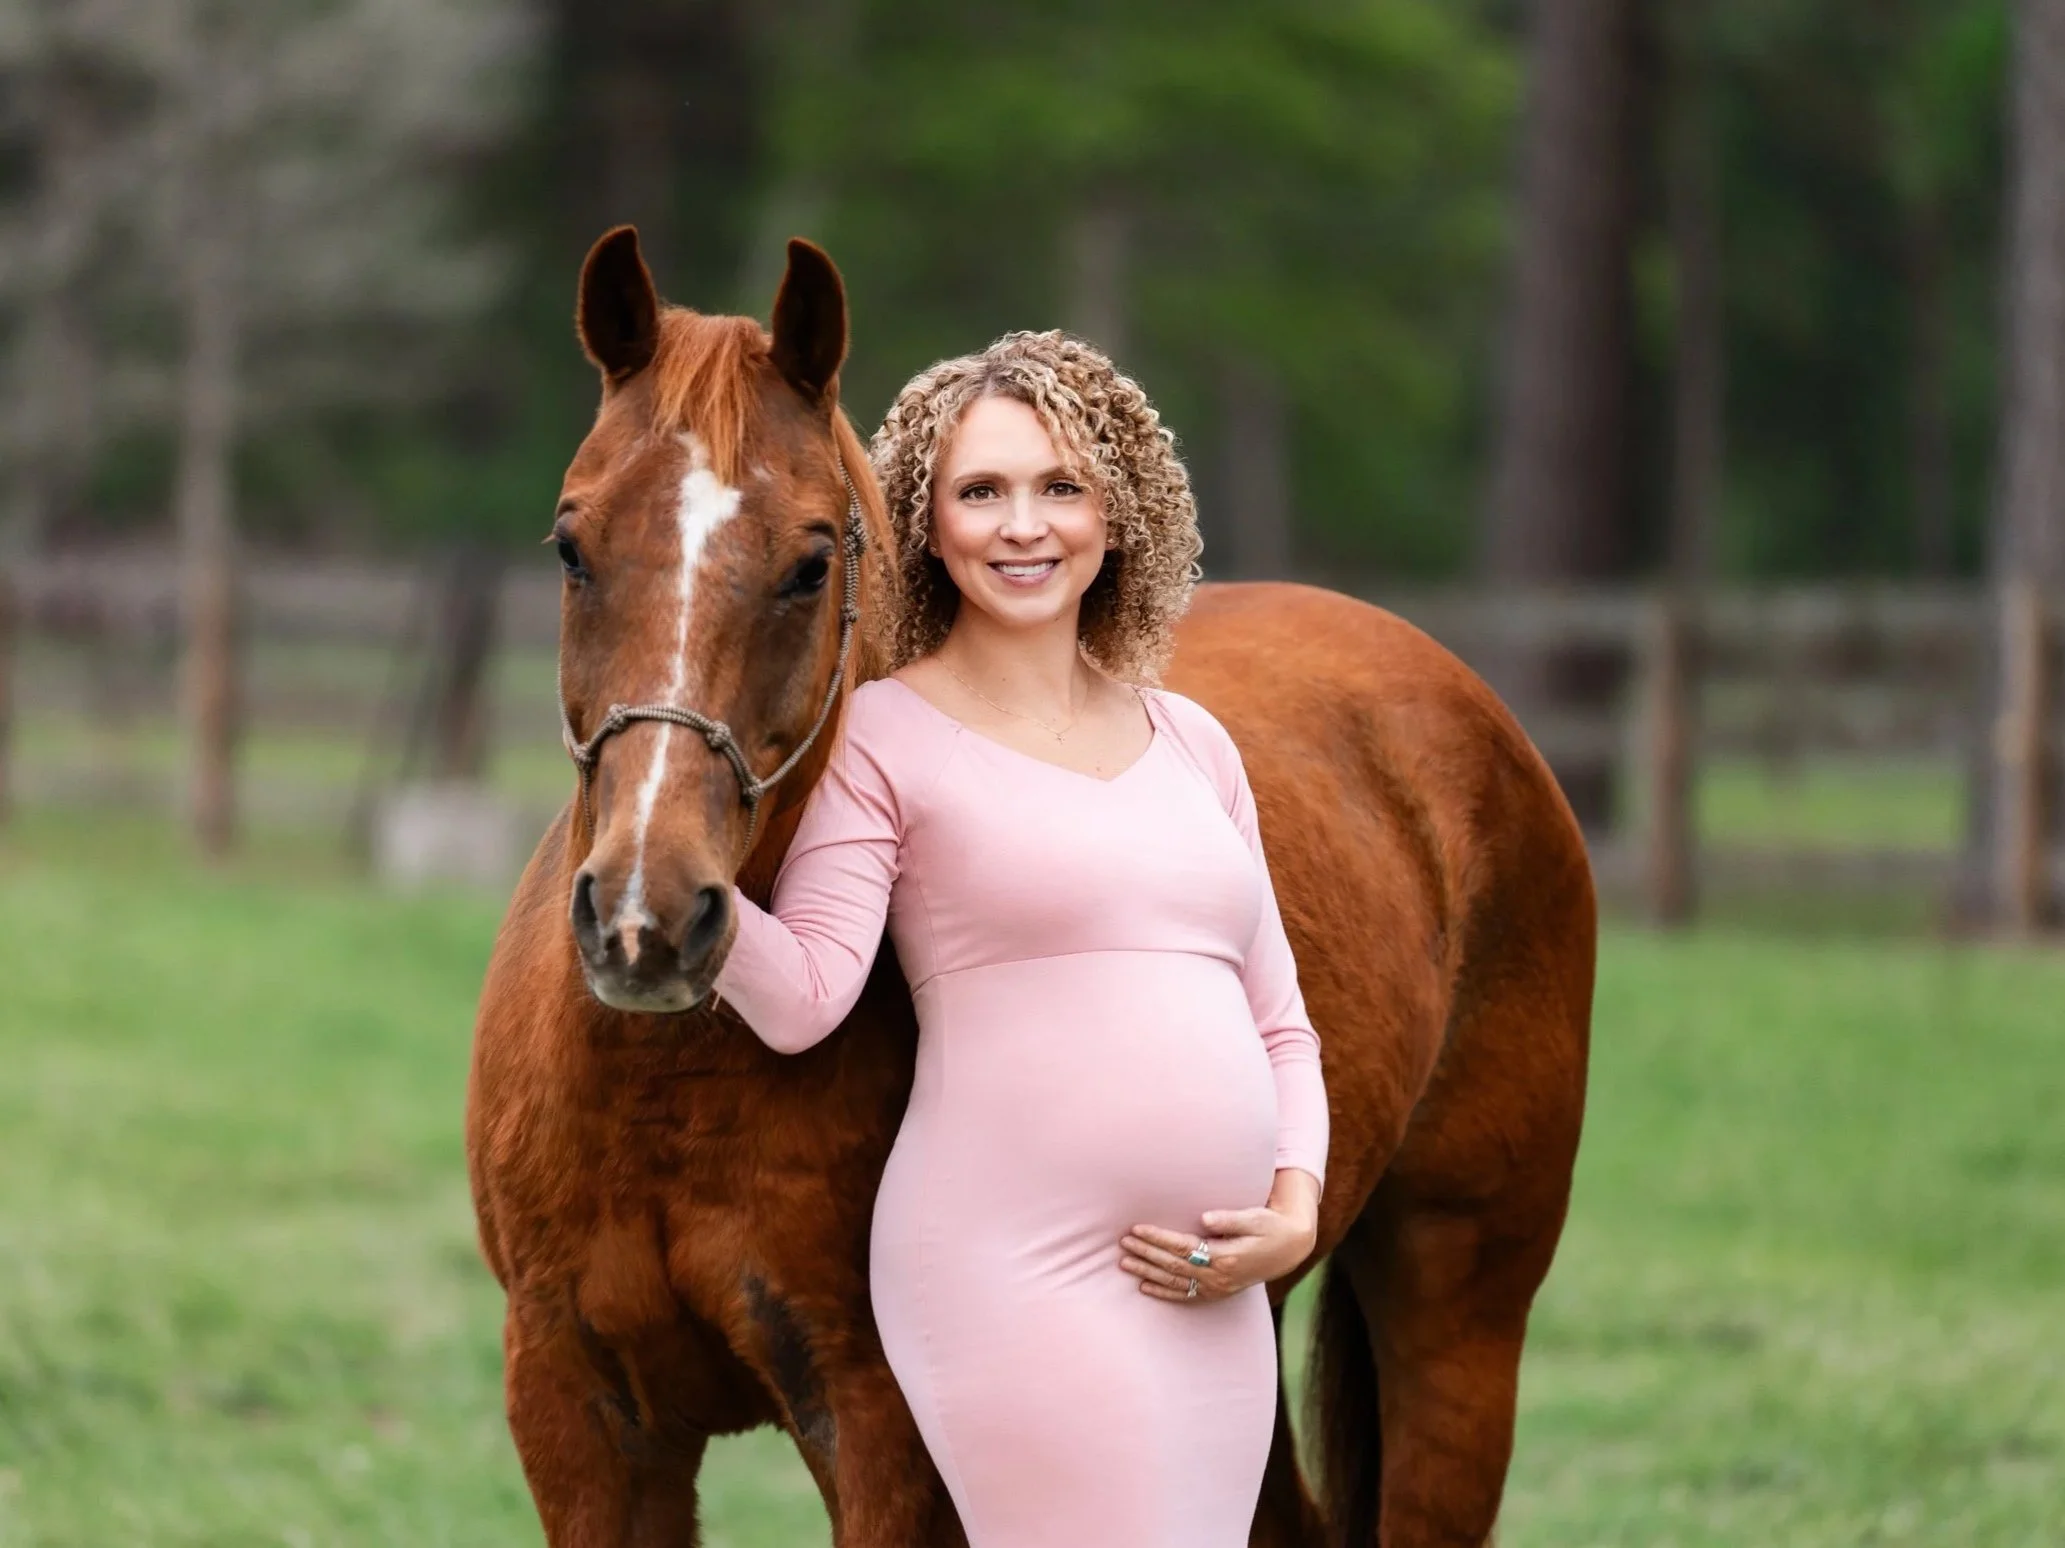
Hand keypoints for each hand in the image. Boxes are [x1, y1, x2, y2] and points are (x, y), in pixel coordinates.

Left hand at [1119, 1168, 1320, 1303]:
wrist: (1289, 1248)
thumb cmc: (1270, 1226)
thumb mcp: (1255, 1217)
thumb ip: (1230, 1218)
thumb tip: (1205, 1218)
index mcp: (1224, 1256)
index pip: (1182, 1246)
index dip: (1158, 1237)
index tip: (1137, 1227)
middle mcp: (1218, 1276)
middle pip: (1173, 1265)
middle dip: (1146, 1253)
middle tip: (1122, 1242)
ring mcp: (1217, 1287)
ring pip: (1174, 1282)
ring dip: (1147, 1272)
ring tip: (1124, 1262)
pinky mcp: (1217, 1292)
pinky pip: (1185, 1295)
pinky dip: (1163, 1292)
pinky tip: (1144, 1287)